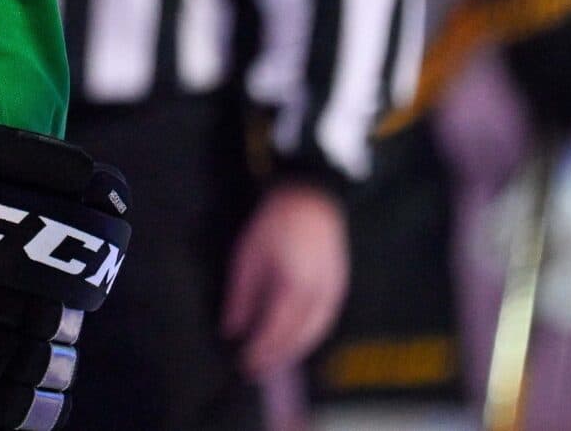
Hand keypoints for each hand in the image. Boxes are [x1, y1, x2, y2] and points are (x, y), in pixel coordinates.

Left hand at [221, 181, 346, 377]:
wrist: (312, 199)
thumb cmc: (276, 223)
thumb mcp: (248, 256)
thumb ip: (241, 297)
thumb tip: (232, 329)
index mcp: (293, 286)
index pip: (276, 332)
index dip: (260, 352)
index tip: (244, 364)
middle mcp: (318, 296)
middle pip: (297, 340)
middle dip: (276, 359)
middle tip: (255, 371)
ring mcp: (334, 293)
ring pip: (314, 335)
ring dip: (293, 353)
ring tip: (272, 362)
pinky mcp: (339, 289)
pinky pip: (324, 324)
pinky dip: (308, 338)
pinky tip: (294, 342)